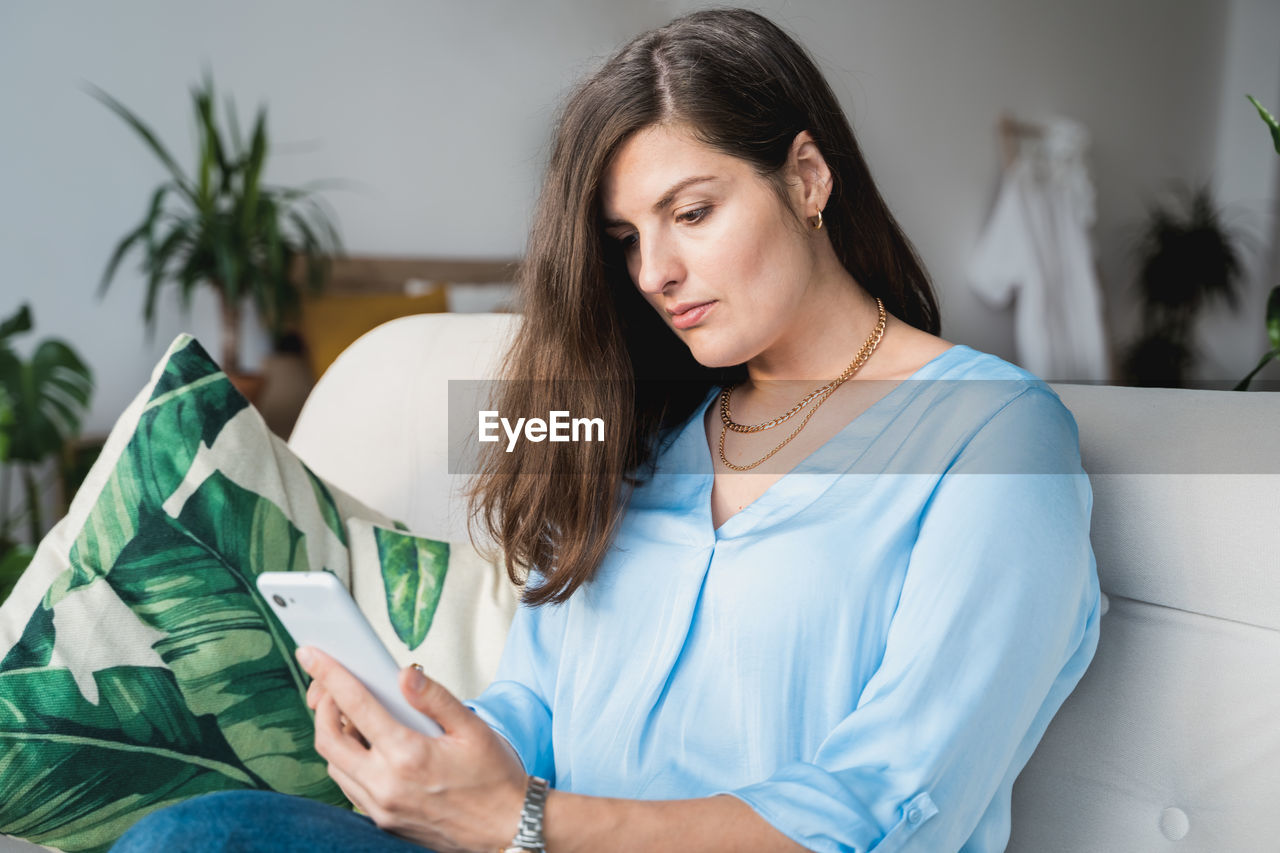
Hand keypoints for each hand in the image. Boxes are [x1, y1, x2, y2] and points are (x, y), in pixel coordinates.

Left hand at [298, 646, 527, 852]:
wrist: (507, 829)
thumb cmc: (494, 780)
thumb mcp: (473, 729)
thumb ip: (435, 698)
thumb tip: (406, 673)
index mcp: (408, 756)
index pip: (356, 705)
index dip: (330, 675)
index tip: (312, 654)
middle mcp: (386, 785)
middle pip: (328, 740)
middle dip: (322, 707)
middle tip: (329, 687)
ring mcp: (381, 808)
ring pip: (334, 766)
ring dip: (334, 737)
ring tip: (352, 716)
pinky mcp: (383, 821)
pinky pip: (349, 787)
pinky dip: (348, 763)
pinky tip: (368, 749)